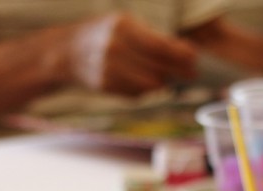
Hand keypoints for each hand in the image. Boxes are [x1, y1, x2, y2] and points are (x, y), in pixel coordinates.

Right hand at [65, 12, 197, 94]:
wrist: (68, 51)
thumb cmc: (104, 34)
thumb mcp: (125, 24)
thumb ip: (153, 37)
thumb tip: (186, 53)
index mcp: (122, 26)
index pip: (159, 46)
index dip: (180, 55)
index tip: (195, 59)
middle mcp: (114, 48)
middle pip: (157, 66)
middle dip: (177, 71)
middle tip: (190, 74)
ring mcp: (108, 69)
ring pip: (150, 84)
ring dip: (162, 82)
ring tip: (165, 77)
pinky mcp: (106, 86)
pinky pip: (137, 93)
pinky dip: (145, 89)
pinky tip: (144, 81)